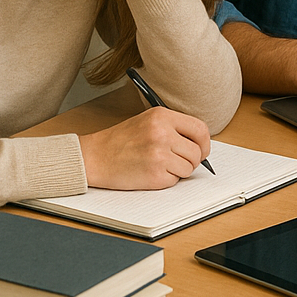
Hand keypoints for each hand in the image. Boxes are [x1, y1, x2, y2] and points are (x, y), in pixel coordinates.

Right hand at [78, 107, 211, 189]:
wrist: (93, 157)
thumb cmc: (120, 141)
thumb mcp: (148, 122)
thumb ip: (174, 128)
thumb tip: (201, 144)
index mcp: (162, 116)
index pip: (200, 129)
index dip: (204, 143)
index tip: (201, 150)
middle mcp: (162, 133)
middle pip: (197, 152)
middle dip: (190, 160)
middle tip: (175, 161)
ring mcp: (159, 154)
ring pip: (188, 168)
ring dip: (178, 171)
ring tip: (157, 164)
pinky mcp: (154, 175)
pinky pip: (174, 180)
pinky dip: (165, 180)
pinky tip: (149, 172)